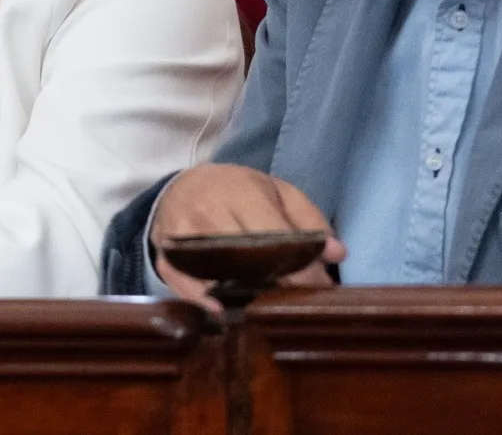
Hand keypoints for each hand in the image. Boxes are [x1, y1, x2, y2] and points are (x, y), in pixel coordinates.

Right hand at [149, 164, 347, 312]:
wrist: (181, 188)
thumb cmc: (236, 192)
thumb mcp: (276, 191)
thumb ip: (308, 219)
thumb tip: (336, 253)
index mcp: (240, 191)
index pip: (274, 237)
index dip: (300, 268)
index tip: (318, 289)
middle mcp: (207, 212)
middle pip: (245, 257)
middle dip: (274, 284)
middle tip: (293, 303)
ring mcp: (181, 236)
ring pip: (216, 274)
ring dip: (242, 297)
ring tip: (264, 311)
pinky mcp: (165, 257)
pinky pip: (184, 286)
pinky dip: (203, 302)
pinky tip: (222, 312)